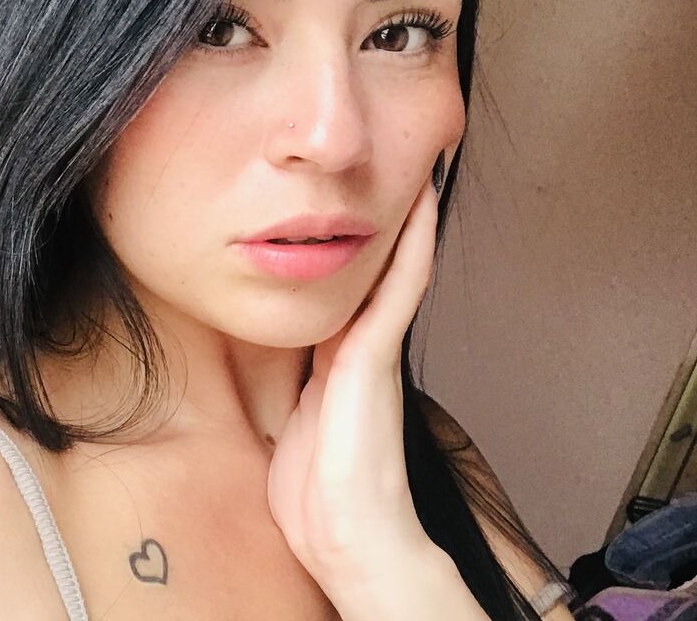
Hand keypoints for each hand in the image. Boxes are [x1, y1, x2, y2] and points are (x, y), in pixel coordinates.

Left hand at [267, 175, 441, 600]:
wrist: (346, 535)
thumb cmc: (317, 490)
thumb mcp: (291, 423)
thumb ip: (293, 386)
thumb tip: (279, 366)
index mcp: (336, 360)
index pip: (350, 288)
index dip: (357, 245)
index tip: (360, 200)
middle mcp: (360, 347)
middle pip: (377, 270)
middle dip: (386, 221)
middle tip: (398, 163)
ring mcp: (372, 351)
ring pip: (394, 269)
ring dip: (408, 220)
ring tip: (417, 165)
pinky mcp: (374, 359)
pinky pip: (396, 290)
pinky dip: (411, 247)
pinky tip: (420, 207)